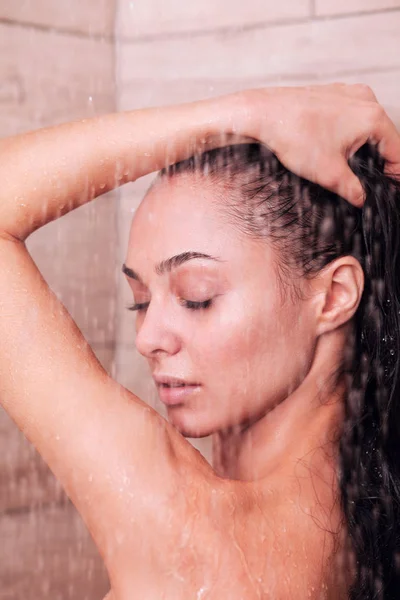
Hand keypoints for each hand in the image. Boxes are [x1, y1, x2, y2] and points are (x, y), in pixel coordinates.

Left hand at [221, 83, 399, 206]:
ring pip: (366, 126)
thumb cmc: (292, 136)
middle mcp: (365, 99)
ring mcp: (347, 93)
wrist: (261, 114)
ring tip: (347, 168)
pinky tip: (331, 149)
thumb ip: (352, 189)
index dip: (394, 174)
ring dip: (361, 148)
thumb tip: (361, 199)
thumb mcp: (328, 173)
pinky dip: (347, 134)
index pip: (396, 151)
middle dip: (377, 161)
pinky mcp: (332, 94)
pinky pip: (349, 117)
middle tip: (367, 183)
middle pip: (383, 137)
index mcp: (372, 117)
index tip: (389, 188)